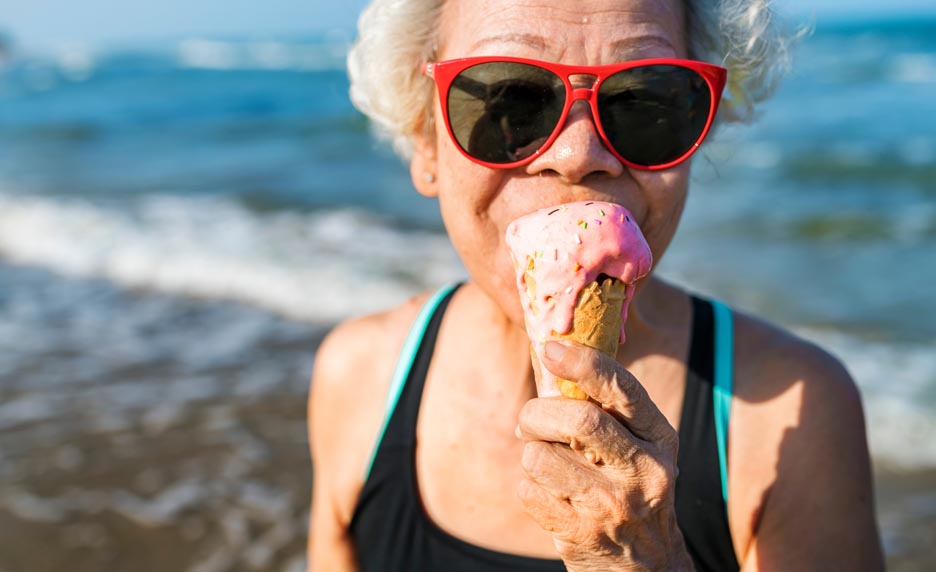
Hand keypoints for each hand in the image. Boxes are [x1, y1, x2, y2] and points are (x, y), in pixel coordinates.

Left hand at [517, 341, 693, 571]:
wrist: (648, 568)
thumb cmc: (630, 490)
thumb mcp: (639, 449)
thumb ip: (607, 411)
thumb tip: (551, 359)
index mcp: (659, 438)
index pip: (622, 388)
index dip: (583, 362)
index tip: (550, 348)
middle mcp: (645, 470)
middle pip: (577, 419)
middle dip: (536, 414)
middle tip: (529, 423)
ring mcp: (615, 505)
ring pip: (542, 456)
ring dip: (530, 455)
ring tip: (545, 465)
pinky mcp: (584, 534)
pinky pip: (529, 491)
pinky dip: (528, 487)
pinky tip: (549, 495)